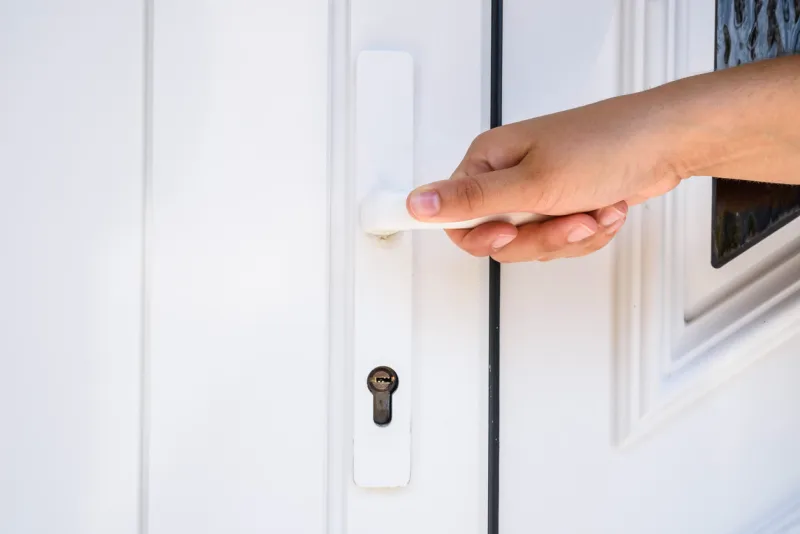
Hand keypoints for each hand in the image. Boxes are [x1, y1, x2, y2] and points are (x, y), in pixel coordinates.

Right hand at [405, 91, 684, 261]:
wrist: (667, 144)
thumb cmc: (607, 145)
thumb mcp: (531, 183)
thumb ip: (471, 201)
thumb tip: (416, 203)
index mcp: (489, 161)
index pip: (456, 216)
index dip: (480, 235)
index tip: (510, 233)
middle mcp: (509, 176)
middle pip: (500, 239)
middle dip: (541, 238)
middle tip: (566, 218)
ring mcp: (539, 192)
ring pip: (534, 245)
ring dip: (571, 236)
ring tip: (592, 208)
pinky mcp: (564, 205)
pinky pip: (562, 242)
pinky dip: (588, 234)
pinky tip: (604, 209)